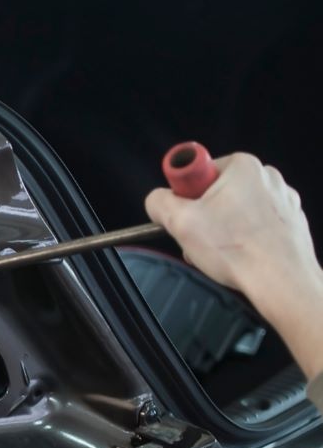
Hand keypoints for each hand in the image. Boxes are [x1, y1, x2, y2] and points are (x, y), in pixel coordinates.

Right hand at [145, 152, 318, 298]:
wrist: (282, 282)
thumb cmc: (237, 250)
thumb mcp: (180, 222)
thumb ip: (158, 202)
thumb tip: (157, 200)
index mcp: (242, 166)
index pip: (196, 171)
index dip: (185, 197)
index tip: (190, 216)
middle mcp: (266, 176)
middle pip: (216, 191)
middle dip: (203, 216)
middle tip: (202, 238)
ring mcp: (282, 198)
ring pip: (236, 209)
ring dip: (223, 229)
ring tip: (223, 251)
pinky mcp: (290, 220)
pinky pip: (256, 223)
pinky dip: (245, 237)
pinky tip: (241, 254)